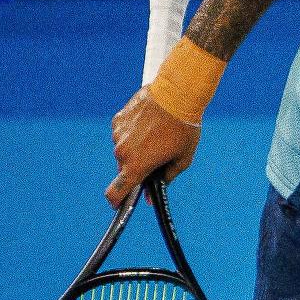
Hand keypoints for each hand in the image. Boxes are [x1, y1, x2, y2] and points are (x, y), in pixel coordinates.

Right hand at [108, 90, 200, 206]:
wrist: (177, 95)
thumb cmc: (184, 129)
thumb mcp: (182, 158)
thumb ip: (166, 178)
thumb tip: (151, 197)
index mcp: (136, 166)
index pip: (115, 192)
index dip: (116, 201)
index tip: (119, 204)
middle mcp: (122, 152)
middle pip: (125, 168)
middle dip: (138, 167)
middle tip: (157, 156)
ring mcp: (118, 134)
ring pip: (124, 149)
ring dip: (137, 147)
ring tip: (158, 135)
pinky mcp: (118, 119)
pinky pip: (123, 132)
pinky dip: (133, 132)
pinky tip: (150, 123)